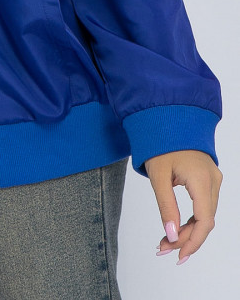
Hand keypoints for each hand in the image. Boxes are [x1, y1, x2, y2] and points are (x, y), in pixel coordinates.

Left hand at [146, 149, 221, 264]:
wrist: (168, 117)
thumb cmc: (161, 142)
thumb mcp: (158, 175)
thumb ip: (166, 206)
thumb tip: (172, 235)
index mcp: (202, 180)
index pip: (204, 221)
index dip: (193, 242)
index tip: (177, 255)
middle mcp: (213, 181)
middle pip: (205, 220)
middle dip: (186, 238)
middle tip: (163, 249)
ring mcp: (213, 179)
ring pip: (205, 214)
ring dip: (188, 230)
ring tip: (166, 242)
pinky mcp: (208, 178)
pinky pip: (204, 205)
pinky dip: (192, 218)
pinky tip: (177, 228)